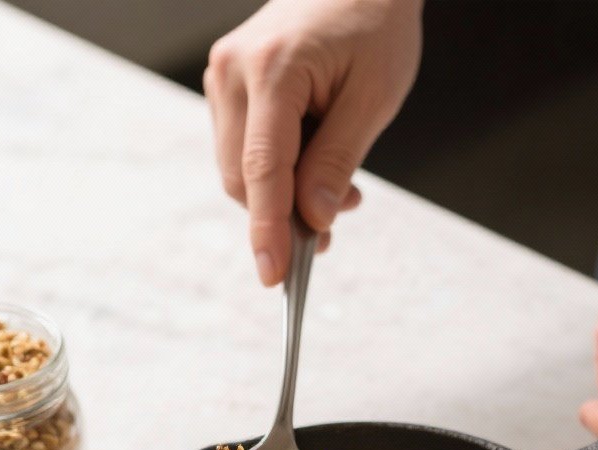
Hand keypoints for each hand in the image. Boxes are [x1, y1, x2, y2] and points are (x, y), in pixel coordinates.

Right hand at [204, 0, 423, 284]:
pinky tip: (314, 161)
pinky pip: (243, 149)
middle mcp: (232, 72)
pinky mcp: (227, 85)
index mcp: (271, 70)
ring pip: (240, 170)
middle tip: (341, 216)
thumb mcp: (373, 99)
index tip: (275, 276)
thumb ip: (337, 162)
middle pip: (244, 178)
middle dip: (286, 212)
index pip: (263, 170)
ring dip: (284, 193)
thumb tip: (313, 222)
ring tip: (339, 182)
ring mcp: (223, 77)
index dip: (268, 230)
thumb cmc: (374, 25)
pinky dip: (277, 171)